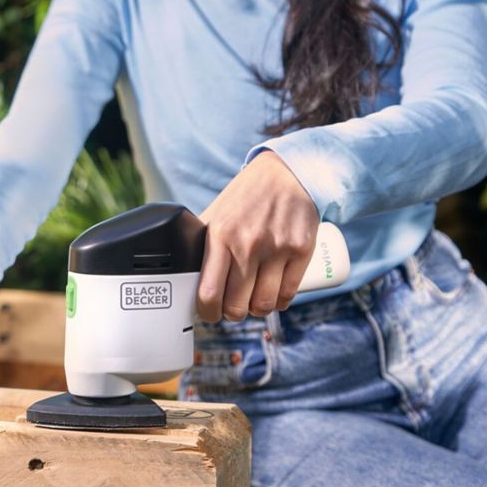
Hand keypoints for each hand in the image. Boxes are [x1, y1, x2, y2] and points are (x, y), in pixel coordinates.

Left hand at [197, 150, 319, 321]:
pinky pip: (288, 295)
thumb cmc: (248, 195)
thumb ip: (201, 240)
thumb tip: (185, 271)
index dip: (207, 312)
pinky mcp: (301, 251)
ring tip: (254, 302)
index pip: (209, 293)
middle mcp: (247, 244)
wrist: (289, 173)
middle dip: (232, 313)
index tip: (209, 312)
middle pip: (237, 306)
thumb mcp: (218, 213)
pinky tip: (274, 297)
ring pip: (263, 305)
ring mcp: (276, 249)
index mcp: (220, 236)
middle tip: (233, 308)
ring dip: (257, 311)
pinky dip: (280, 303)